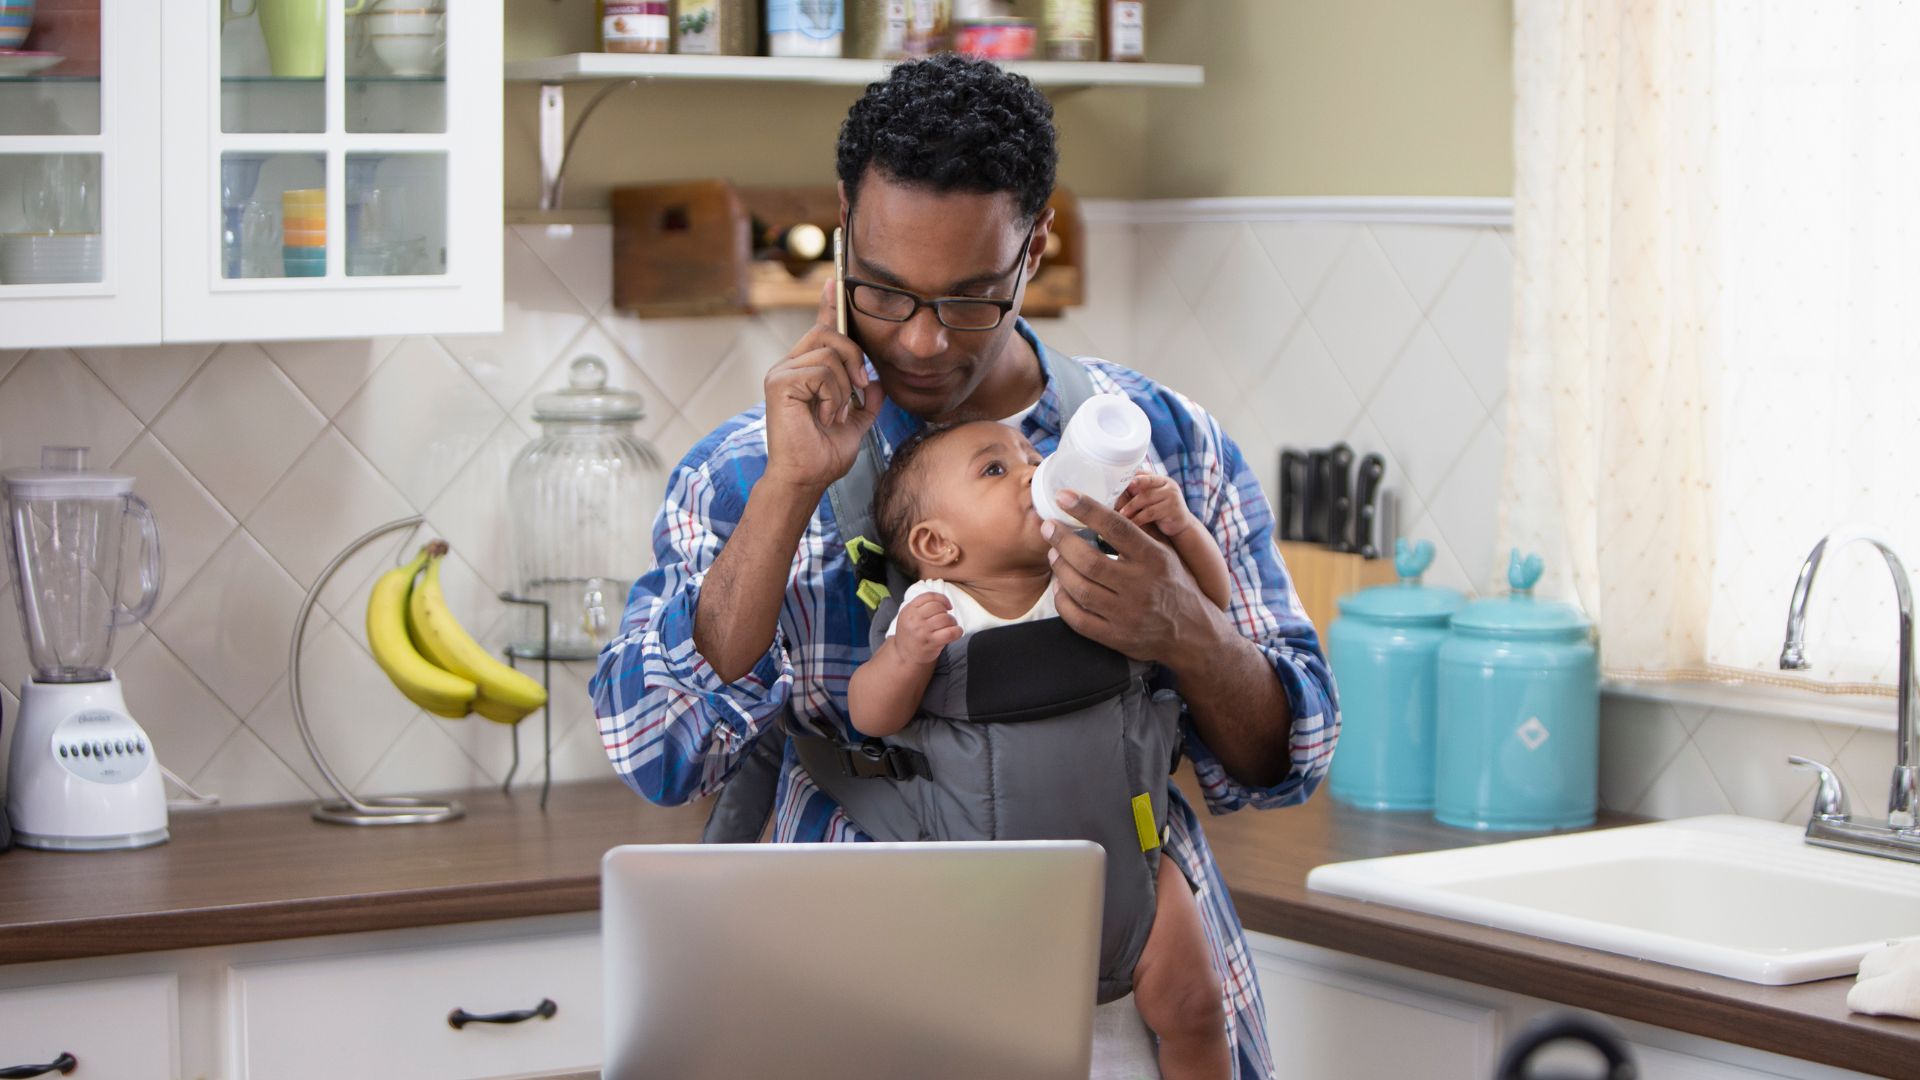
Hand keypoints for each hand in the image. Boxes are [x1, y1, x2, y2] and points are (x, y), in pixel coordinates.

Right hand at [762, 279, 882, 492]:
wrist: (806, 479)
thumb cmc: (823, 457)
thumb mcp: (854, 425)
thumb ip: (865, 402)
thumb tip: (876, 383)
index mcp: (804, 373)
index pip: (819, 331)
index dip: (829, 307)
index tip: (835, 282)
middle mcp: (789, 367)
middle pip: (829, 333)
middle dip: (854, 356)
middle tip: (860, 386)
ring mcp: (781, 373)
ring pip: (830, 353)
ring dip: (843, 387)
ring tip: (833, 413)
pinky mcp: (779, 382)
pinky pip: (822, 371)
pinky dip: (833, 395)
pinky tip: (823, 415)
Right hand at [893, 593, 961, 664]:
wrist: (904, 656)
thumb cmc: (910, 635)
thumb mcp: (908, 617)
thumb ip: (920, 606)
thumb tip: (942, 600)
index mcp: (908, 610)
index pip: (929, 596)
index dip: (942, 599)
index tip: (948, 606)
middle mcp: (914, 619)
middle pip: (938, 607)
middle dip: (946, 612)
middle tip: (947, 619)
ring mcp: (922, 631)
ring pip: (945, 618)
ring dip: (952, 622)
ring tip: (950, 626)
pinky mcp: (931, 642)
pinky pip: (950, 632)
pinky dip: (957, 631)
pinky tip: (956, 633)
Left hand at [1042, 489, 1224, 666]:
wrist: (1195, 634)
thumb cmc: (1176, 585)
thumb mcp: (1168, 554)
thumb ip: (1141, 532)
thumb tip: (1108, 501)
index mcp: (1154, 559)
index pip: (1117, 528)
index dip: (1088, 509)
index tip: (1064, 496)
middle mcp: (1141, 586)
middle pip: (1090, 561)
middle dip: (1062, 540)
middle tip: (1048, 527)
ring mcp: (1128, 615)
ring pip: (1080, 589)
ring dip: (1060, 568)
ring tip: (1053, 554)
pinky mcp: (1117, 637)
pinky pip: (1079, 619)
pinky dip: (1063, 600)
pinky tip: (1060, 586)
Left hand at [1114, 472, 1196, 538]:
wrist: (1181, 525)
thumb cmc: (1162, 511)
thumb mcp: (1153, 499)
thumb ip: (1141, 491)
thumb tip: (1117, 490)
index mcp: (1162, 479)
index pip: (1144, 474)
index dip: (1130, 478)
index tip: (1116, 483)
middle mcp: (1168, 484)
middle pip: (1144, 486)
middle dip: (1128, 493)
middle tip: (1115, 501)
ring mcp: (1172, 496)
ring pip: (1147, 499)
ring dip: (1131, 507)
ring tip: (1121, 515)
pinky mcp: (1173, 509)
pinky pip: (1151, 513)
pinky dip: (1139, 518)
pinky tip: (1132, 523)